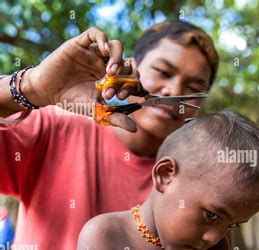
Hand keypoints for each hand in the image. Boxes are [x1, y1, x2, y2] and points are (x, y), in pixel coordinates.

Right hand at [21, 27, 139, 131]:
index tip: (122, 96)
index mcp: (114, 79)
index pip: (132, 76)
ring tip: (110, 71)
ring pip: (116, 46)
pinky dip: (103, 39)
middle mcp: (106, 64)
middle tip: (113, 86)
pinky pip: (96, 33)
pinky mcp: (81, 44)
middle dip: (124, 74)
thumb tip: (135, 129)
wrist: (47, 92)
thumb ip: (115, 118)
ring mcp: (94, 53)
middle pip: (127, 61)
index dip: (132, 85)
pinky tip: (103, 50)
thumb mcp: (96, 111)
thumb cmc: (72, 101)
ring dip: (118, 57)